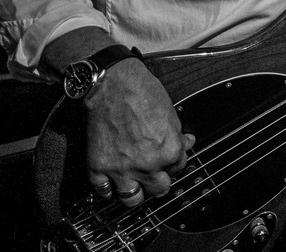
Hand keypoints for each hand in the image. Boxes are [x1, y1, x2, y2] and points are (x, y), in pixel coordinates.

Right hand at [86, 59, 193, 206]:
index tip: (168, 160)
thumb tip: (187, 143)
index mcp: (169, 151)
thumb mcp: (171, 113)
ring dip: (135, 194)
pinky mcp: (98, 167)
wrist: (113, 85)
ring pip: (132, 200)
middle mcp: (147, 165)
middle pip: (159, 190)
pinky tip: (112, 184)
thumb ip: (177, 135)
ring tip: (135, 187)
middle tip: (155, 177)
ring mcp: (121, 169)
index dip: (173, 163)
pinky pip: (103, 191)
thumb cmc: (144, 94)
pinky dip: (108, 190)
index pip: (178, 169)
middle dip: (159, 184)